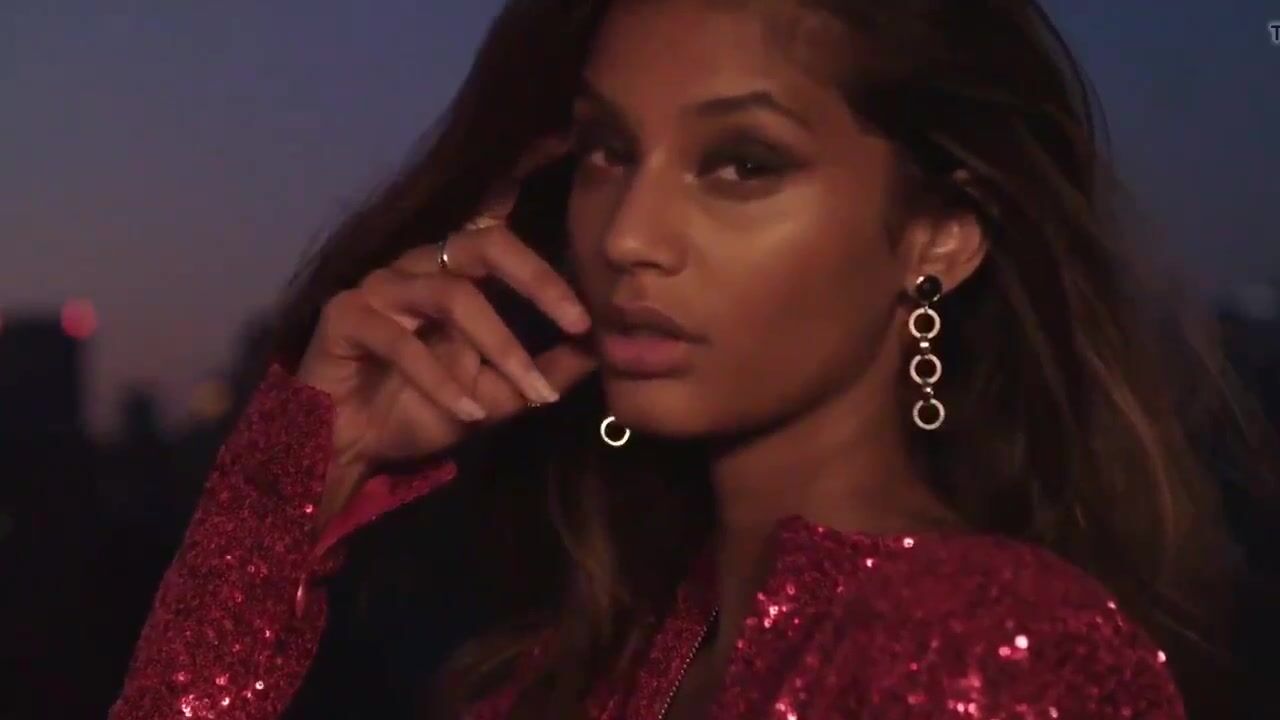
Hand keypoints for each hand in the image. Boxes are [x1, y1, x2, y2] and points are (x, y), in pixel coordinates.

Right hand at [295, 137, 596, 518]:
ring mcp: (381, 285)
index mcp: (456, 271)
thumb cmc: (422, 408)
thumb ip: (543, 372)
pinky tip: (470, 411)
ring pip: (454, 297)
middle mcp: (420, 264)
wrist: (354, 445)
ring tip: (531, 393)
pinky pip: (403, 342)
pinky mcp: (346, 315)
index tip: (565, 138)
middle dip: (538, 280)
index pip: (495, 218)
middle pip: (486, 244)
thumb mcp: (497, 396)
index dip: (525, 171)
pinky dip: (443, 381)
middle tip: (579, 322)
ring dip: (500, 349)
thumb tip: (599, 353)